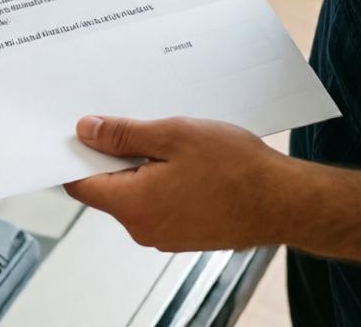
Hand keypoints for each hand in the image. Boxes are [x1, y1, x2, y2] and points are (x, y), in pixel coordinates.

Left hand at [64, 116, 297, 251]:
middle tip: (133, 124)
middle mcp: (142, 228)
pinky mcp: (183, 235)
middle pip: (106, 188)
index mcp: (132, 205)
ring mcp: (164, 236)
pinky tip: (184, 162)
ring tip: (169, 142)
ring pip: (134, 194)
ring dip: (141, 167)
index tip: (80, 131)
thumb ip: (123, 135)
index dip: (75, 155)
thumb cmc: (236, 169)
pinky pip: (157, 204)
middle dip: (113, 155)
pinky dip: (161, 182)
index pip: (79, 183)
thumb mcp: (173, 136)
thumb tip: (85, 132)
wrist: (286, 202)